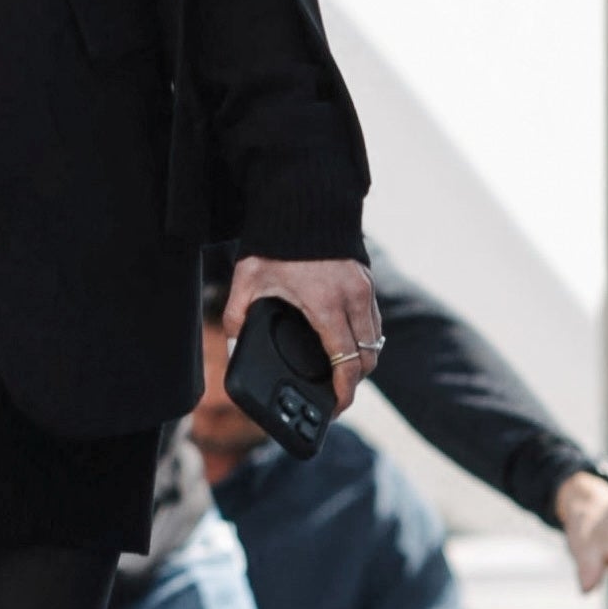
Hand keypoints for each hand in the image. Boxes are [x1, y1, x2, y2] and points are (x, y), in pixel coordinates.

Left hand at [225, 252, 382, 411]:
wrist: (304, 202)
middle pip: (367, 357)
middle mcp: (352, 298)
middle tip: (336, 394)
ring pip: (375, 340)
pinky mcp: (367, 280)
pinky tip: (347, 343)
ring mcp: (364, 289)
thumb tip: (233, 341)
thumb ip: (238, 312)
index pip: (345, 360)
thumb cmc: (277, 241)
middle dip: (354, 381)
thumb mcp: (249, 278)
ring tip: (341, 373)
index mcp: (326, 304)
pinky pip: (374, 321)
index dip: (344, 390)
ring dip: (362, 360)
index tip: (337, 406)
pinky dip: (365, 338)